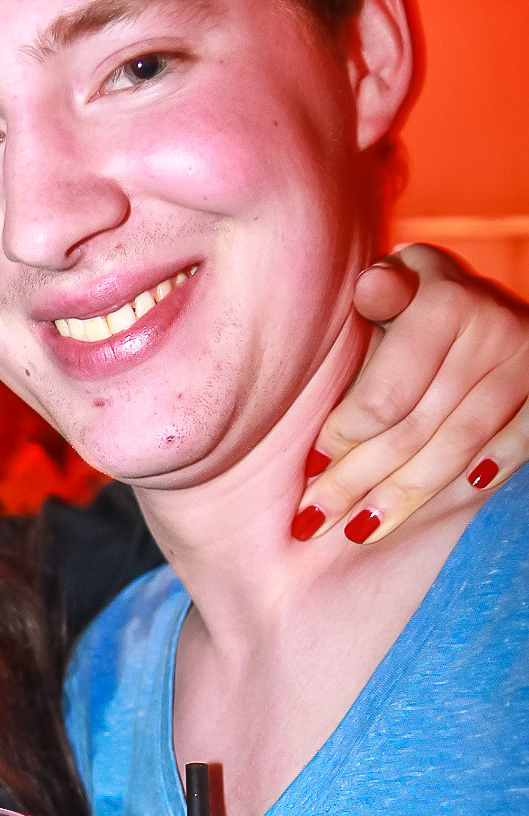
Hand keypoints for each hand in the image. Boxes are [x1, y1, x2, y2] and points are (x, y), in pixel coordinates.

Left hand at [294, 245, 528, 543]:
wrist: (476, 301)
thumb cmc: (413, 303)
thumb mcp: (392, 286)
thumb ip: (380, 295)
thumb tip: (371, 291)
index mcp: (441, 300)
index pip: (384, 395)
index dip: (342, 439)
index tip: (308, 468)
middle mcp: (490, 324)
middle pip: (413, 429)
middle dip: (356, 482)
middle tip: (315, 520)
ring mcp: (522, 357)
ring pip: (457, 447)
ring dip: (406, 495)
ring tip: (361, 530)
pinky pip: (522, 440)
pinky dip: (493, 468)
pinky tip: (464, 493)